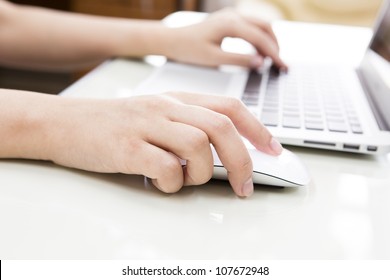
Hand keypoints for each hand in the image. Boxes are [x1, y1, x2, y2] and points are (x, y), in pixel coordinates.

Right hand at [46, 93, 282, 196]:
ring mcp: (146, 125)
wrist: (65, 123)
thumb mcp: (156, 115)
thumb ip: (188, 126)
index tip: (273, 149)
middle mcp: (165, 107)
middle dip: (242, 160)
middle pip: (221, 127)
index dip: (257, 128)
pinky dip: (172, 183)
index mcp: (176, 99)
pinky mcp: (127, 148)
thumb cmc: (115, 124)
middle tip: (245, 186)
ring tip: (185, 180)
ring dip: (201, 173)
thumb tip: (222, 155)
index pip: (229, 106)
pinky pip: (165, 167)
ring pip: (197, 146)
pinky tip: (162, 183)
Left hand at [165, 8, 287, 69]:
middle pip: (265, 27)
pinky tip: (260, 53)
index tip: (282, 67)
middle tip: (281, 65)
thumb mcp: (214, 59)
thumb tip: (260, 63)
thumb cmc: (189, 49)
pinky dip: (259, 39)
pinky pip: (251, 27)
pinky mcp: (229, 20)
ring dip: (269, 41)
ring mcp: (232, 16)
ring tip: (273, 61)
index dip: (273, 53)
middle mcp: (233, 16)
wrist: (173, 40)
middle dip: (275, 46)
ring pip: (260, 25)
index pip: (259, 38)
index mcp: (230, 24)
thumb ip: (238, 60)